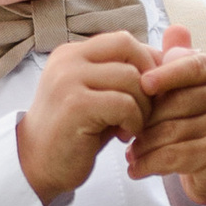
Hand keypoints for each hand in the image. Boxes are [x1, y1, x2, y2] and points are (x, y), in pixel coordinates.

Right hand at [14, 32, 148, 204]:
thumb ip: (123, 77)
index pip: (123, 40)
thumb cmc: (75, 134)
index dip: (147, 63)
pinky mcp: (75, 105)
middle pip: (129, 47)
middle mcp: (68, 59)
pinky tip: (124, 135)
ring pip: (131, 77)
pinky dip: (134, 121)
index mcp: (72, 53)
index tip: (153, 92)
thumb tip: (168, 59)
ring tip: (132, 126)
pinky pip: (124, 103)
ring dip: (143, 106)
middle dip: (149, 79)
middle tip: (147, 108)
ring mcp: (69, 79)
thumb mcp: (99, 97)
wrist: (36, 166)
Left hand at [126, 28, 205, 203]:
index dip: (166, 73)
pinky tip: (136, 168)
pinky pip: (175, 156)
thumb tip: (175, 28)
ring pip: (172, 131)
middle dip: (144, 118)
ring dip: (143, 145)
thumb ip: (180, 60)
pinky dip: (150, 163)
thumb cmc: (199, 120)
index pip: (193, 65)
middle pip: (176, 102)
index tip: (141, 84)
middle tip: (121, 129)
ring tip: (128, 151)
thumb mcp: (190, 87)